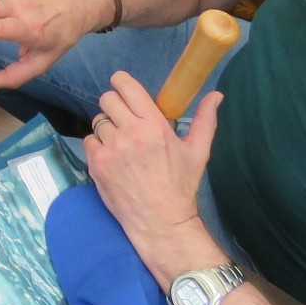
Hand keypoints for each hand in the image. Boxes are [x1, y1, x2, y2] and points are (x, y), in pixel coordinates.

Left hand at [86, 71, 221, 266]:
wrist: (161, 221)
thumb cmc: (180, 186)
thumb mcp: (198, 152)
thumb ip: (205, 120)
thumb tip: (216, 95)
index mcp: (154, 126)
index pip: (126, 87)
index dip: (121, 82)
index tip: (123, 87)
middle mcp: (130, 133)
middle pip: (107, 99)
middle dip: (115, 105)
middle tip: (124, 119)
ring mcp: (111, 149)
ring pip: (98, 120)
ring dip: (107, 128)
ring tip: (121, 143)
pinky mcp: (97, 163)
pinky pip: (89, 140)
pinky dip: (98, 146)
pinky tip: (113, 157)